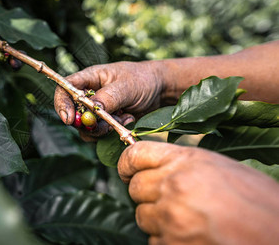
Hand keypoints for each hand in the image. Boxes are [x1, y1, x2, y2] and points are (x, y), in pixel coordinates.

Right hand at [54, 61, 163, 140]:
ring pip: (86, 127)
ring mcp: (96, 109)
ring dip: (103, 128)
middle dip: (87, 123)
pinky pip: (99, 133)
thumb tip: (91, 110)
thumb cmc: (142, 79)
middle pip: (73, 113)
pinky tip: (127, 119)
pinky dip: (112, 131)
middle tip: (105, 125)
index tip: (69, 120)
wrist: (160, 90)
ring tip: (123, 117)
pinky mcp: (105, 121)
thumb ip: (108, 98)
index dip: (62, 104)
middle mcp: (88, 94)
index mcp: (89, 78)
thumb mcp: (126, 86)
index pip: (65, 89)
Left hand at [118, 141, 278, 244]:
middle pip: (135, 188)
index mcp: (185, 161)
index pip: (135, 154)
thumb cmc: (259, 201)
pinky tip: (191, 237)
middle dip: (145, 194)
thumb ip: (183, 165)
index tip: (127, 171)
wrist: (278, 234)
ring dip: (157, 219)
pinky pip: (154, 241)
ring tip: (186, 221)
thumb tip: (156, 170)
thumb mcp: (219, 167)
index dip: (127, 164)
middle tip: (165, 200)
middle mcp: (173, 186)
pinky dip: (166, 240)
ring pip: (143, 216)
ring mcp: (170, 218)